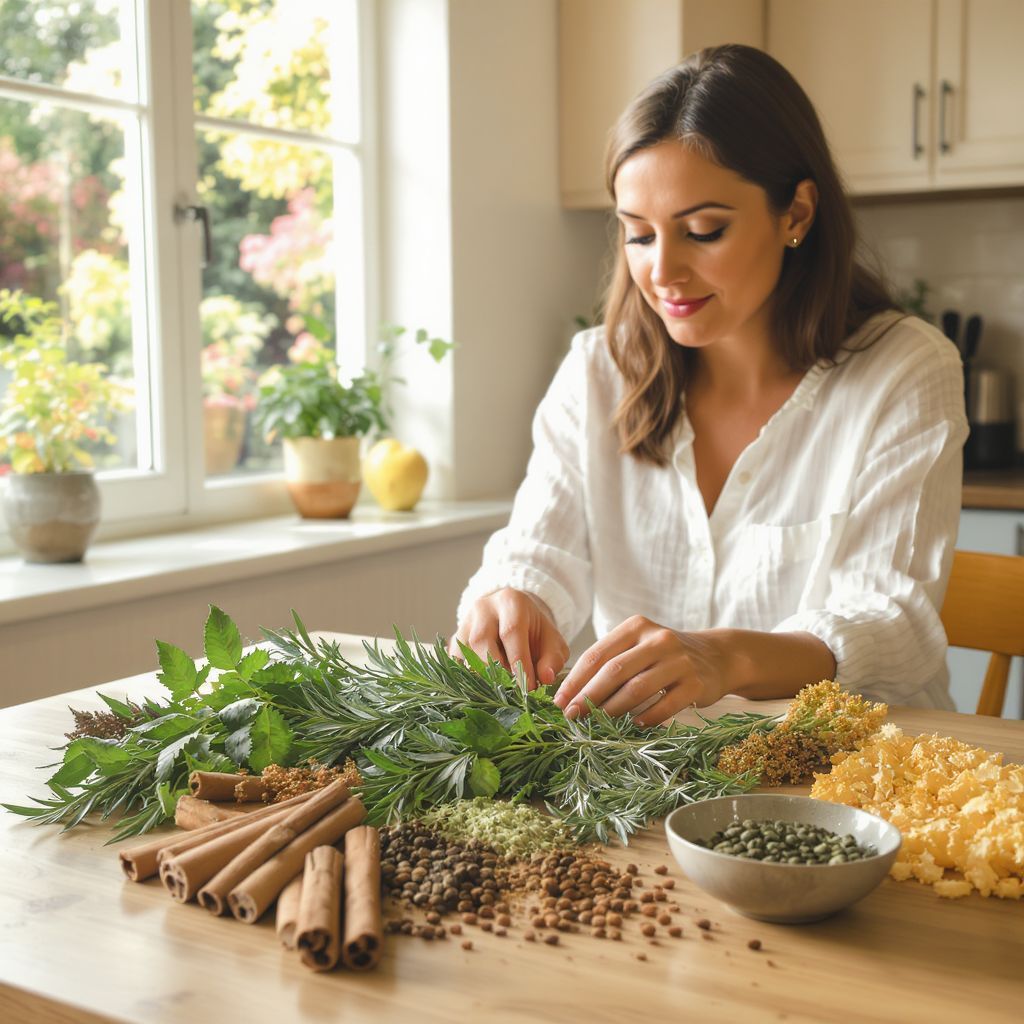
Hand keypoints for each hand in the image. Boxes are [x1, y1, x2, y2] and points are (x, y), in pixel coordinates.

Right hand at [449, 588, 569, 689]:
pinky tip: (481, 691)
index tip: (529, 688)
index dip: (518, 662)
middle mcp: (483, 608)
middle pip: (481, 640)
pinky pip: (454, 660)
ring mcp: (465, 622)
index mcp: (510, 601)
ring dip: (480, 677)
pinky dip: (466, 677)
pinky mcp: (455, 639)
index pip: (511, 632)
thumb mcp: (552, 641)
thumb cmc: (535, 632)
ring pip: (464, 652)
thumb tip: (546, 678)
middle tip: (512, 693)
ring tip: (498, 694)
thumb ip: (552, 658)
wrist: (515, 619)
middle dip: (496, 671)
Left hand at [552, 616, 731, 726]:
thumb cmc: (665, 655)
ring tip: (597, 724)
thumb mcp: (639, 646)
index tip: (559, 701)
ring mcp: (679, 661)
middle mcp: (658, 639)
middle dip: (588, 696)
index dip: (575, 680)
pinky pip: (666, 704)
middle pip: (614, 671)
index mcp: (636, 627)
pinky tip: (635, 726)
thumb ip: (610, 661)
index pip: (598, 654)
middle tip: (572, 716)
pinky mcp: (696, 683)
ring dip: (613, 710)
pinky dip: (648, 717)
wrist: (717, 655)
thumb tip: (571, 692)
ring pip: (637, 688)